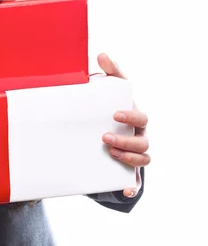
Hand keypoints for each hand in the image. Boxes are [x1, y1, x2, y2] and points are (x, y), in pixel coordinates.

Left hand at [98, 53, 150, 197]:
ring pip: (143, 156)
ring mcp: (136, 151)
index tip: (115, 113)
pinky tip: (124, 191)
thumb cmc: (108, 107)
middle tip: (105, 135)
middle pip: (142, 137)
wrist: (106, 132)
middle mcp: (139, 133)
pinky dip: (131, 186)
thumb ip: (107, 73)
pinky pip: (135, 181)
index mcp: (133, 115)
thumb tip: (102, 54)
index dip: (130, 114)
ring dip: (128, 155)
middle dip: (126, 137)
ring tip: (109, 151)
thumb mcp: (107, 91)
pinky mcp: (129, 169)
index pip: (138, 113)